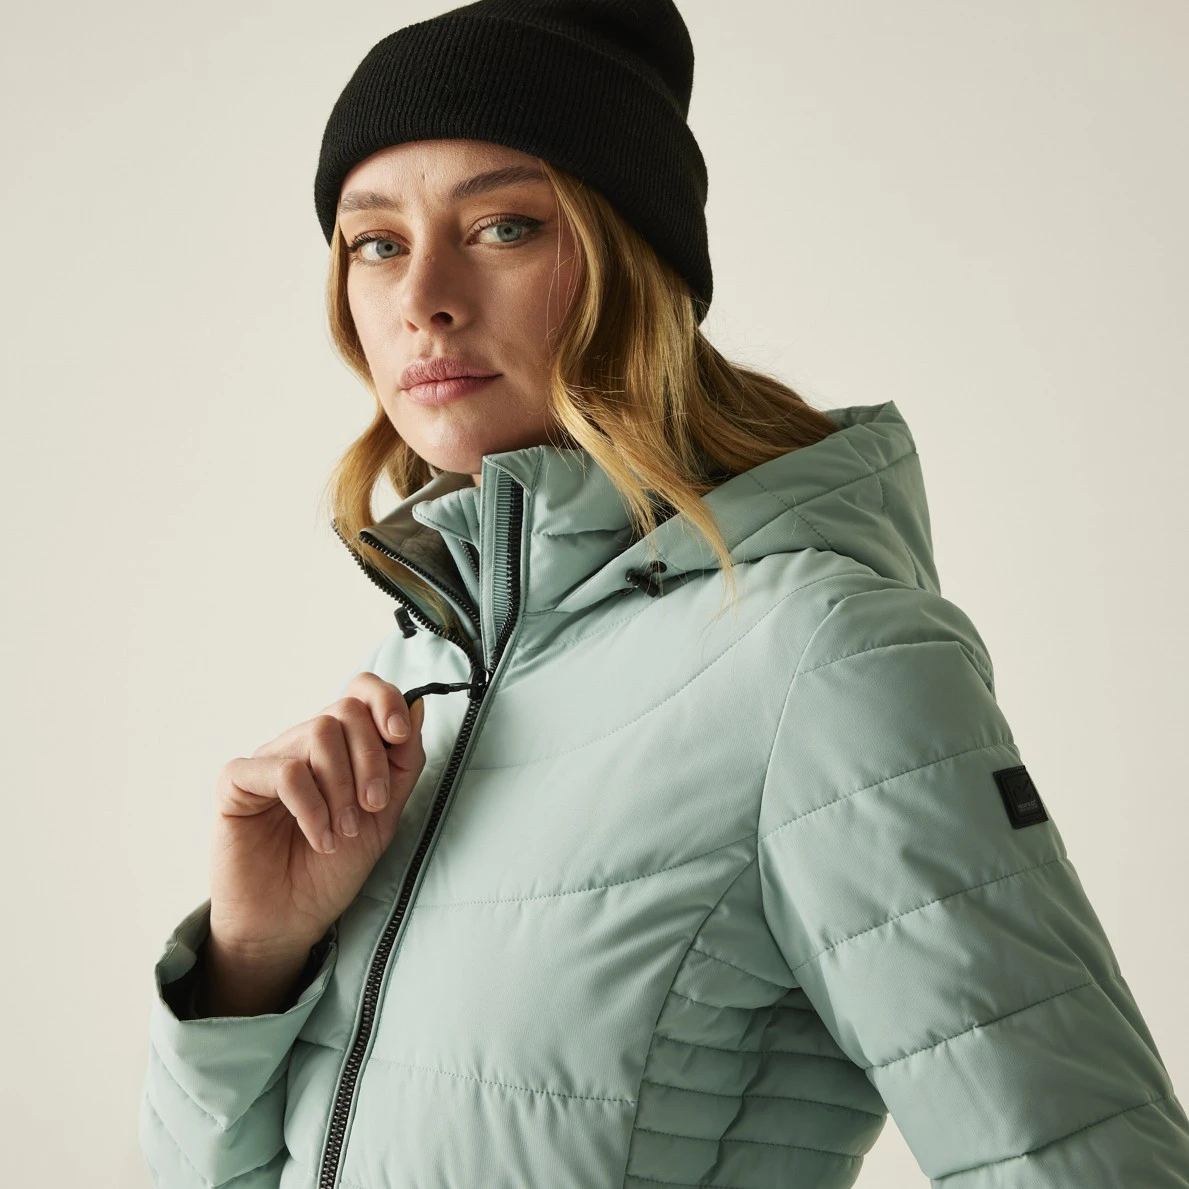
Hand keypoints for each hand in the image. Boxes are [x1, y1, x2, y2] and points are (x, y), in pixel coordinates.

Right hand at [208, 671, 426, 956]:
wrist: (290, 921)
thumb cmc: (333, 868)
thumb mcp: (384, 814)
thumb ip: (403, 762)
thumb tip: (418, 705)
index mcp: (339, 747)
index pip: (359, 690)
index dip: (385, 700)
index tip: (400, 736)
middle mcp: (302, 745)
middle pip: (344, 712)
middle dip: (370, 760)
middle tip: (372, 807)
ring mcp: (268, 760)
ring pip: (318, 734)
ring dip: (342, 787)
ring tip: (344, 830)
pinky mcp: (237, 783)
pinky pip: (283, 770)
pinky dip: (311, 805)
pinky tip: (319, 838)